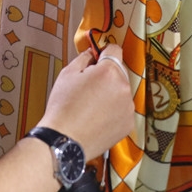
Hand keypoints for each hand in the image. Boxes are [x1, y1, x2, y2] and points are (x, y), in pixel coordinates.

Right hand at [36, 44, 134, 161]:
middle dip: (107, 76)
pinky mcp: (128, 123)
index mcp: (109, 72)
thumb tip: (92, 53)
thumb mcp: (67, 74)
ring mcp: (128, 107)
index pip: (115, 50)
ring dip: (111, 94)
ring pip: (121, 92)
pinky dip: (114, 112)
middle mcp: (123, 87)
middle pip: (119, 72)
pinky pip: (123, 110)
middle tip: (89, 87)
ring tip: (91, 106)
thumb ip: (84, 57)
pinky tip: (97, 117)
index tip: (98, 59)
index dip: (104, 53)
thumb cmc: (63, 108)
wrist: (65, 141)